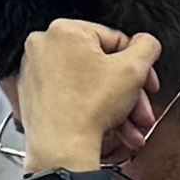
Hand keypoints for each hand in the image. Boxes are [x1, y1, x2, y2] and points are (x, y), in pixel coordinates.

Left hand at [12, 17, 160, 169]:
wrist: (61, 149)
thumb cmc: (88, 108)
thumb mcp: (133, 69)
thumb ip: (147, 47)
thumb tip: (146, 43)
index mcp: (64, 31)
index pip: (115, 40)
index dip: (139, 65)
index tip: (148, 82)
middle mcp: (43, 47)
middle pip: (101, 66)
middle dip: (128, 92)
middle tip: (142, 108)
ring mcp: (33, 72)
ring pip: (88, 85)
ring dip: (116, 106)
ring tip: (132, 126)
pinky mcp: (31, 96)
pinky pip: (71, 97)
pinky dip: (92, 110)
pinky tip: (112, 127)